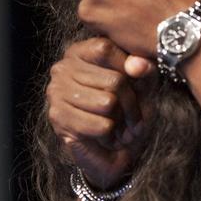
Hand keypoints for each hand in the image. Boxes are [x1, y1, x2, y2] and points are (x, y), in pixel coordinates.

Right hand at [46, 37, 156, 190]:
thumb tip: (137, 65)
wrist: (113, 152)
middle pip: (113, 80)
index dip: (128, 68)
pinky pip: (100, 125)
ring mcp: (56, 92)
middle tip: (134, 118)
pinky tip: (106, 135)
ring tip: (120, 126)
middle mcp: (62, 68)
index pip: (106, 48)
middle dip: (131, 103)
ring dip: (122, 121)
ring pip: (108, 103)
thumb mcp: (142, 84)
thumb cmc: (126, 111)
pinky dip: (110, 134)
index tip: (137, 86)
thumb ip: (143, 70)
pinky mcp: (58, 118)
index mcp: (80, 52)